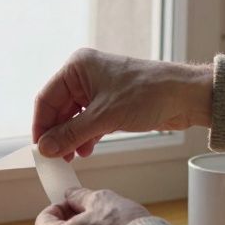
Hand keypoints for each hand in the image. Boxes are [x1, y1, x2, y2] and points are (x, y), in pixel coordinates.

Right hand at [32, 48, 212, 160]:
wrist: (185, 96)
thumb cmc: (148, 94)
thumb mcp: (104, 117)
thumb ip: (71, 134)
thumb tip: (46, 147)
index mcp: (78, 67)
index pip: (47, 98)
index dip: (41, 125)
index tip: (39, 149)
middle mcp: (85, 75)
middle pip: (59, 109)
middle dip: (58, 134)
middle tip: (56, 157)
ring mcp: (98, 89)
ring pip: (74, 117)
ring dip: (72, 137)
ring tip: (72, 157)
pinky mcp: (111, 102)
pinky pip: (89, 121)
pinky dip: (86, 136)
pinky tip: (86, 150)